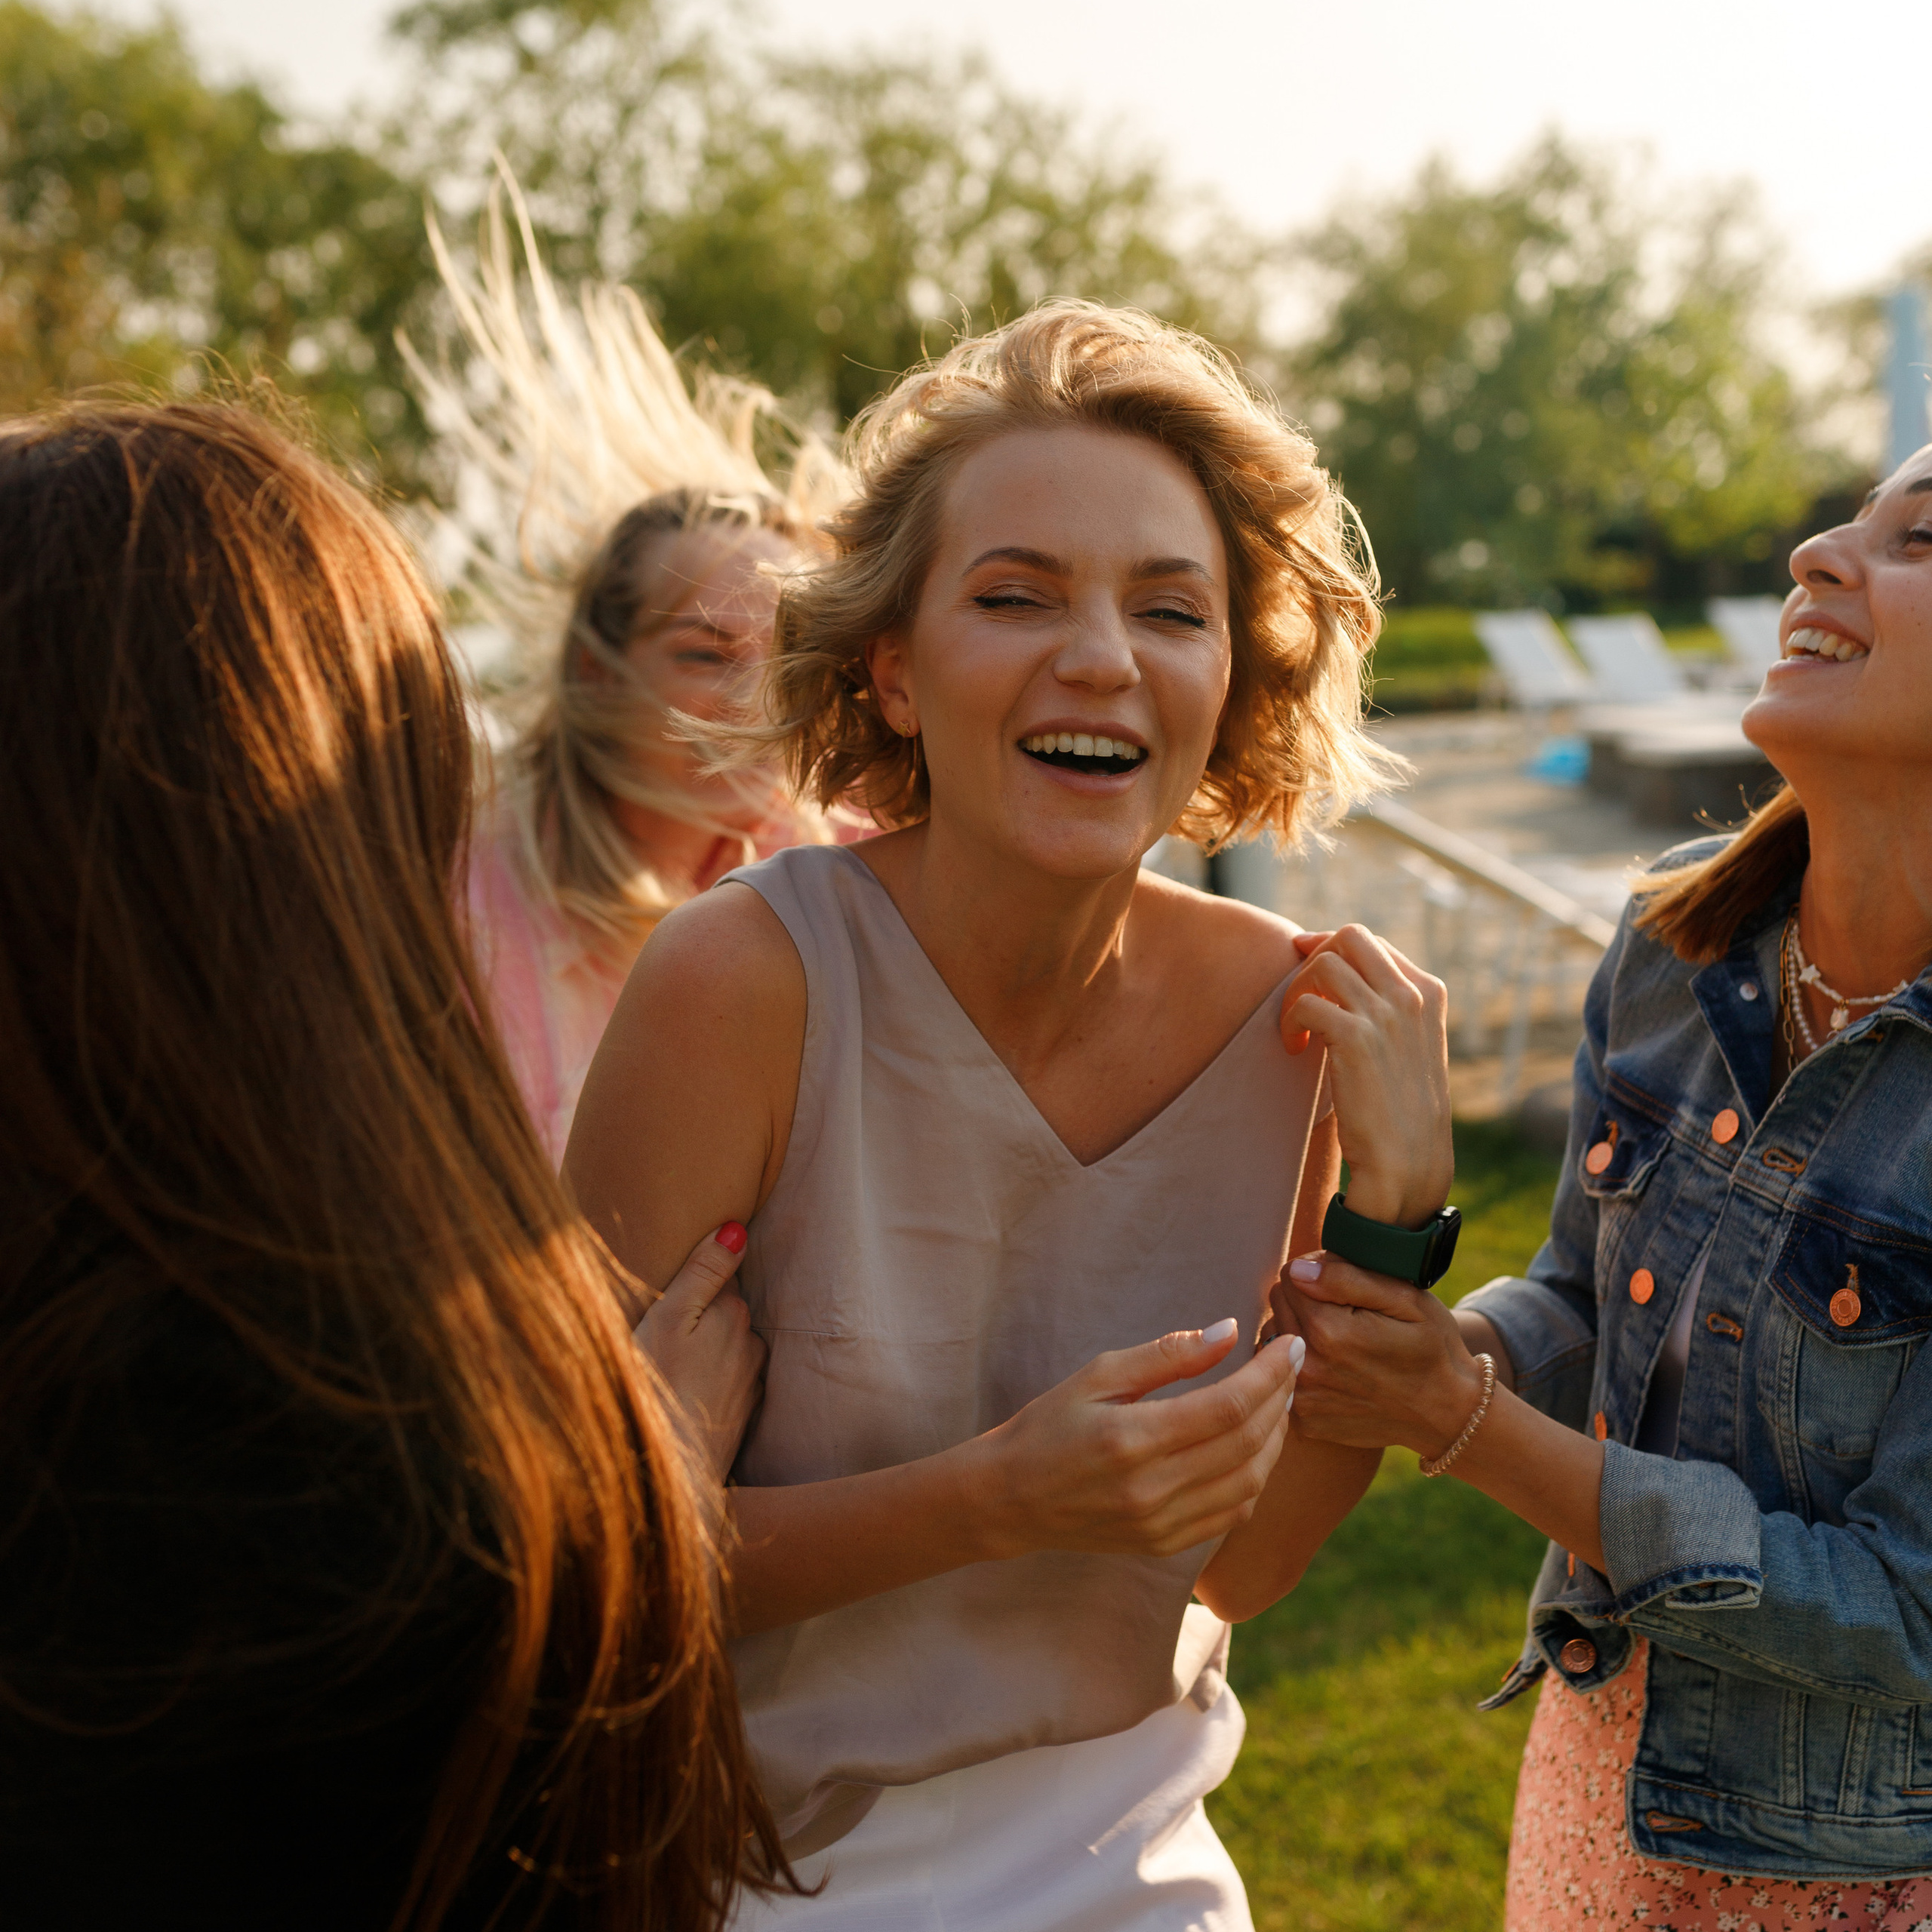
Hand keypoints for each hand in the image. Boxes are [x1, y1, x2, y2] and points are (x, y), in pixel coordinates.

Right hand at [633, 1222, 765, 1480]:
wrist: (668, 1475)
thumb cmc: (655, 1391)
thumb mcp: (667, 1320)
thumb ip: (702, 1273)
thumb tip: (737, 1227)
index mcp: (733, 1316)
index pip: (720, 1280)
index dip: (695, 1283)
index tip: (672, 1293)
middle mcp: (752, 1346)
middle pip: (726, 1315)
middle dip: (703, 1318)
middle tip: (665, 1335)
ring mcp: (750, 1383)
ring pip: (728, 1351)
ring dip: (708, 1353)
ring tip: (672, 1368)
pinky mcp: (742, 1416)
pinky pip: (728, 1384)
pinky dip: (712, 1383)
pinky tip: (688, 1394)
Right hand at [964, 1320, 1305, 1559]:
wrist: (1011, 1497)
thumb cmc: (1051, 1424)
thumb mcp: (1099, 1374)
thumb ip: (1168, 1355)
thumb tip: (1230, 1332)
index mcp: (1133, 1439)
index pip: (1229, 1407)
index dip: (1270, 1374)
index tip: (1291, 1344)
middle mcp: (1152, 1490)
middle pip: (1248, 1444)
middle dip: (1282, 1398)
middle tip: (1293, 1364)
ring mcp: (1161, 1525)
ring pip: (1250, 1483)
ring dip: (1277, 1439)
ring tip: (1280, 1400)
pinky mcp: (1165, 1545)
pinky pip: (1232, 1514)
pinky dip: (1256, 1476)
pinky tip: (1256, 1445)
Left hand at [1273, 1250, 1482, 1456]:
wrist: (1446, 1413)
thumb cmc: (1431, 1348)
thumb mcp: (1405, 1300)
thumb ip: (1347, 1278)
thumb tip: (1299, 1269)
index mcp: (1329, 1331)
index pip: (1291, 1275)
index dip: (1317, 1271)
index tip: (1343, 1285)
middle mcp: (1308, 1366)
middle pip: (1277, 1304)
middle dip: (1304, 1299)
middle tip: (1343, 1312)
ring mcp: (1302, 1397)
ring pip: (1272, 1337)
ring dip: (1296, 1330)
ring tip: (1336, 1340)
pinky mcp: (1302, 1419)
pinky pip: (1280, 1373)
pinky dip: (1297, 1364)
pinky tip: (1330, 1368)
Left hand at [1282, 925, 1450, 1228]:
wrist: (1408, 1162)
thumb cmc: (1402, 1112)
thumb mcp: (1410, 1049)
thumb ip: (1390, 1013)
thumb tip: (1341, 982)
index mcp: (1429, 993)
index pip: (1374, 944)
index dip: (1333, 950)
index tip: (1309, 969)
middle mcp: (1411, 995)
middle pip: (1350, 936)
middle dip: (1314, 955)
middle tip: (1298, 990)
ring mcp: (1386, 1014)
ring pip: (1323, 963)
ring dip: (1297, 990)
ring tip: (1296, 1028)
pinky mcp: (1357, 1038)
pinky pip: (1307, 1003)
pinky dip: (1290, 1020)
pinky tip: (1294, 1047)